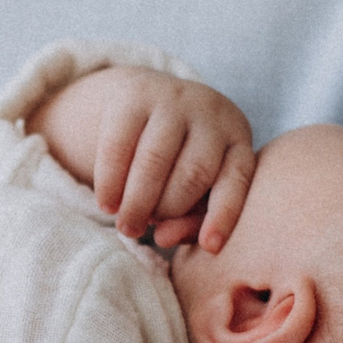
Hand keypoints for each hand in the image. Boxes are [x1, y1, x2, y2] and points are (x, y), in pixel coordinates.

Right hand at [27, 65, 255, 249]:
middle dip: (167, 210)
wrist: (149, 97)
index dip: (224, 215)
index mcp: (236, 137)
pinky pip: (119, 145)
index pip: (236, 179)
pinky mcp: (134, 95)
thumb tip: (162, 239)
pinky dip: (110, 182)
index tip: (210, 247)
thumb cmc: (178, 158)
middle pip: (193, 173)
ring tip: (125, 225)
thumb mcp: (196, 186)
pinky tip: (106, 204)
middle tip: (146, 231)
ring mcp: (173, 99)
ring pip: (155, 159)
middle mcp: (211, 112)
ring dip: (137, 201)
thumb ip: (190, 219)